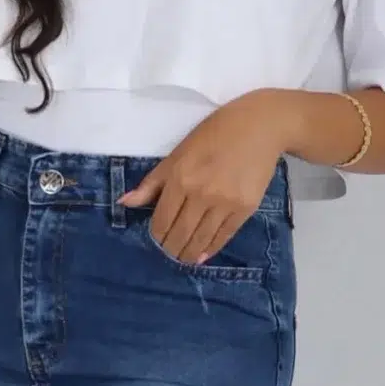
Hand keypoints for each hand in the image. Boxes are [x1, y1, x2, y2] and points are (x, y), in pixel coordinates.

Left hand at [117, 91, 291, 264]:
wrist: (259, 127)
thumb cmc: (214, 135)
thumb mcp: (177, 154)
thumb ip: (152, 182)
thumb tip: (124, 203)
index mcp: (180, 179)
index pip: (161, 220)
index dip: (157, 235)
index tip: (157, 239)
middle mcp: (201, 194)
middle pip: (180, 234)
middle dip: (171, 249)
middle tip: (169, 252)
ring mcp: (225, 203)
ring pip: (201, 240)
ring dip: (189, 253)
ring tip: (184, 258)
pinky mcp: (245, 208)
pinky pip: (224, 236)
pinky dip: (211, 248)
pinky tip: (203, 255)